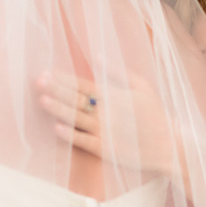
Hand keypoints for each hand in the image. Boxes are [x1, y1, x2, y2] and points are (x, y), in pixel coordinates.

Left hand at [37, 72, 177, 175]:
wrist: (168, 144)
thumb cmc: (155, 113)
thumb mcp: (142, 86)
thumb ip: (118, 72)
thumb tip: (96, 57)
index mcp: (115, 95)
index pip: (83, 84)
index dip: (63, 79)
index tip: (46, 73)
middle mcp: (107, 112)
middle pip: (76, 99)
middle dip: (56, 89)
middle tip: (38, 82)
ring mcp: (105, 131)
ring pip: (76, 118)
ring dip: (58, 109)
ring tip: (42, 100)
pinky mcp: (105, 149)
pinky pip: (83, 141)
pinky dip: (69, 134)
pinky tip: (56, 127)